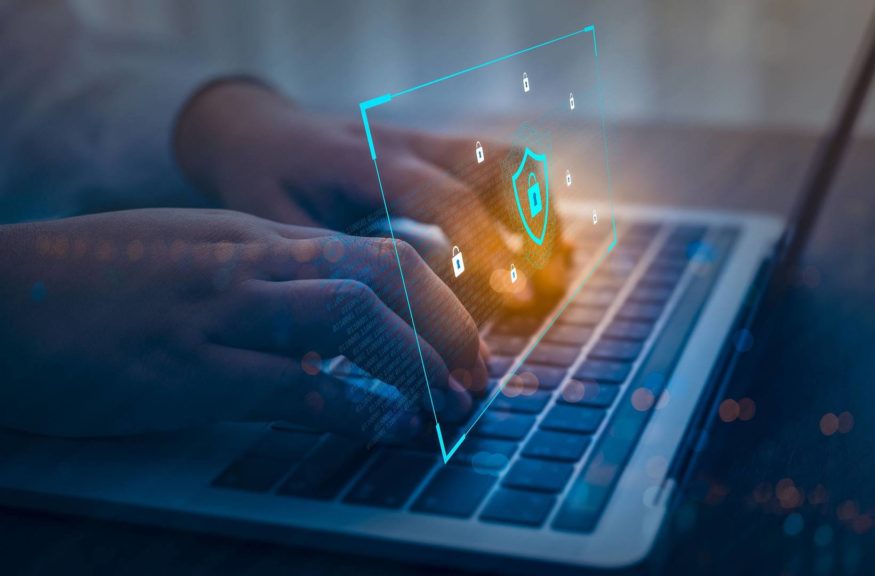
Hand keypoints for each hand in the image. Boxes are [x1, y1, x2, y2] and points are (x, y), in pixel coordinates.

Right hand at [0, 209, 485, 437]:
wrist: (0, 298)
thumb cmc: (94, 281)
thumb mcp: (191, 255)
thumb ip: (261, 278)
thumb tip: (329, 324)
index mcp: (255, 238)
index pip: (376, 253)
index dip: (439, 299)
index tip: (464, 341)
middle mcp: (251, 266)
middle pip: (385, 275)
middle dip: (450, 326)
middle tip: (478, 372)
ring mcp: (221, 315)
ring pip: (353, 320)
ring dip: (420, 365)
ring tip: (453, 404)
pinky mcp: (188, 372)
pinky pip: (295, 388)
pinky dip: (357, 412)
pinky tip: (391, 430)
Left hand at [174, 81, 571, 312]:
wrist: (255, 128)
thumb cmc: (261, 180)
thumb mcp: (271, 224)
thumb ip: (326, 265)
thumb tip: (369, 333)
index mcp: (366, 162)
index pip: (446, 200)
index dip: (486, 248)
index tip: (516, 296)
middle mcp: (408, 143)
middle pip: (495, 169)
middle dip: (528, 233)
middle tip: (546, 292)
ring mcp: (428, 141)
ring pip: (507, 159)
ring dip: (538, 214)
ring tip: (553, 271)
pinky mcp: (437, 151)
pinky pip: (499, 165)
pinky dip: (528, 204)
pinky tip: (536, 249)